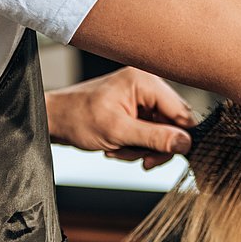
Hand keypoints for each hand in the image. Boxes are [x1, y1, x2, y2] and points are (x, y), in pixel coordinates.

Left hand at [45, 67, 197, 169]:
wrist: (55, 120)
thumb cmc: (78, 118)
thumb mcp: (118, 132)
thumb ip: (154, 137)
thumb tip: (185, 144)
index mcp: (145, 81)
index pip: (180, 111)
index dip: (179, 136)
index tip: (169, 155)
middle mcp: (147, 86)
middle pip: (173, 124)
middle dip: (155, 145)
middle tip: (142, 160)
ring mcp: (141, 99)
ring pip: (161, 133)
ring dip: (141, 148)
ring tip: (118, 150)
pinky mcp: (135, 110)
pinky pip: (149, 134)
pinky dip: (135, 146)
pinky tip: (117, 147)